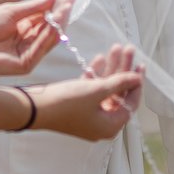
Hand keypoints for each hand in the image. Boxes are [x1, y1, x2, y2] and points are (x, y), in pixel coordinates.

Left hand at [0, 0, 70, 78]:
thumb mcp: (12, 11)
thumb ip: (35, 6)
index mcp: (21, 28)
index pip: (44, 18)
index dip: (56, 8)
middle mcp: (25, 42)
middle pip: (48, 28)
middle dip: (60, 15)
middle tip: (70, 2)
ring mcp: (26, 54)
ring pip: (47, 39)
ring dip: (57, 24)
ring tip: (65, 9)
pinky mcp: (25, 65)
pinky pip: (40, 49)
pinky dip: (48, 36)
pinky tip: (54, 24)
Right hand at [29, 43, 144, 141]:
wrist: (33, 107)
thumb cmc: (67, 102)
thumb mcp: (97, 90)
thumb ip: (120, 83)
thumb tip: (138, 78)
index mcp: (110, 127)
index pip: (131, 104)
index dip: (136, 83)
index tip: (140, 64)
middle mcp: (101, 124)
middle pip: (118, 94)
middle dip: (123, 70)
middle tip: (128, 49)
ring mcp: (88, 116)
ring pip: (105, 90)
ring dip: (110, 69)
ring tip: (115, 47)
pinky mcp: (76, 107)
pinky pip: (91, 91)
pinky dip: (95, 75)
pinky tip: (98, 58)